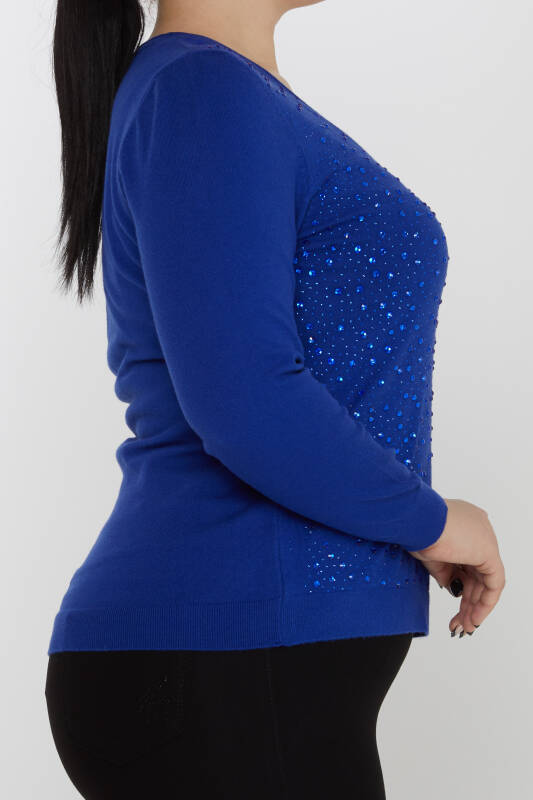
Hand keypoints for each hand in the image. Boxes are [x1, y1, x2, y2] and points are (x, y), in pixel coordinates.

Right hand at [408, 498, 505, 636]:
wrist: (415, 520)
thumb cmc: (415, 530)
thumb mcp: (430, 556)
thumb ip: (445, 571)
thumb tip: (452, 587)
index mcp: (464, 524)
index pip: (467, 560)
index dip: (461, 584)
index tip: (453, 599)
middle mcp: (478, 529)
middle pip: (476, 572)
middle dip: (468, 601)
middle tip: (458, 622)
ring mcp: (485, 538)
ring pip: (484, 580)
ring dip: (474, 606)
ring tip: (463, 625)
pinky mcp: (488, 551)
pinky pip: (493, 583)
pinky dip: (484, 603)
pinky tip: (473, 617)